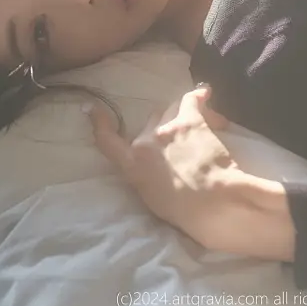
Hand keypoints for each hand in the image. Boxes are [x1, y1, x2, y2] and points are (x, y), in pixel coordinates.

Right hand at [89, 85, 244, 248]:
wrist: (214, 204)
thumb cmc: (186, 211)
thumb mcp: (153, 197)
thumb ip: (146, 173)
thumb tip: (154, 162)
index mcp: (132, 166)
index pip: (107, 141)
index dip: (99, 122)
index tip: (92, 108)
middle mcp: (146, 142)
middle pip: (151, 120)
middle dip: (163, 125)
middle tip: (182, 137)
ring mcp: (167, 128)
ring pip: (171, 108)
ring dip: (182, 113)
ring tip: (203, 122)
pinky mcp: (191, 119)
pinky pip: (191, 99)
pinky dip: (199, 97)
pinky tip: (205, 94)